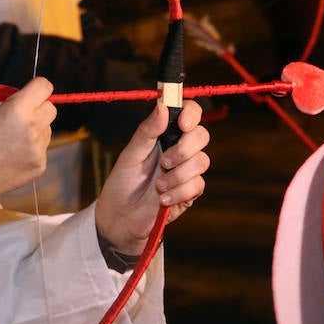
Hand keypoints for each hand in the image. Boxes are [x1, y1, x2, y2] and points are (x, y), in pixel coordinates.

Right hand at [0, 77, 55, 224]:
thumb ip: (7, 107)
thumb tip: (21, 102)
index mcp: (17, 110)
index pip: (44, 87)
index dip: (36, 88)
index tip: (29, 94)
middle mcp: (33, 128)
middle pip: (51, 108)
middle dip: (38, 109)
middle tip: (20, 118)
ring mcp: (39, 149)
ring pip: (47, 130)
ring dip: (35, 130)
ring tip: (12, 141)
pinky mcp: (40, 166)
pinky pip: (42, 149)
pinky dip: (31, 150)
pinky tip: (12, 157)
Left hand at [94, 100, 209, 254]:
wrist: (121, 217)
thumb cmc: (122, 183)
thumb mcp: (130, 155)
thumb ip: (147, 132)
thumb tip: (163, 106)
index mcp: (163, 135)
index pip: (188, 114)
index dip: (191, 114)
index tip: (183, 124)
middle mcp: (178, 149)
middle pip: (201, 135)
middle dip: (184, 149)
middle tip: (164, 162)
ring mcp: (186, 170)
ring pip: (201, 161)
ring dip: (178, 175)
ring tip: (158, 186)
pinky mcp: (190, 191)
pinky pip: (197, 185)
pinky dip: (179, 192)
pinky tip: (162, 200)